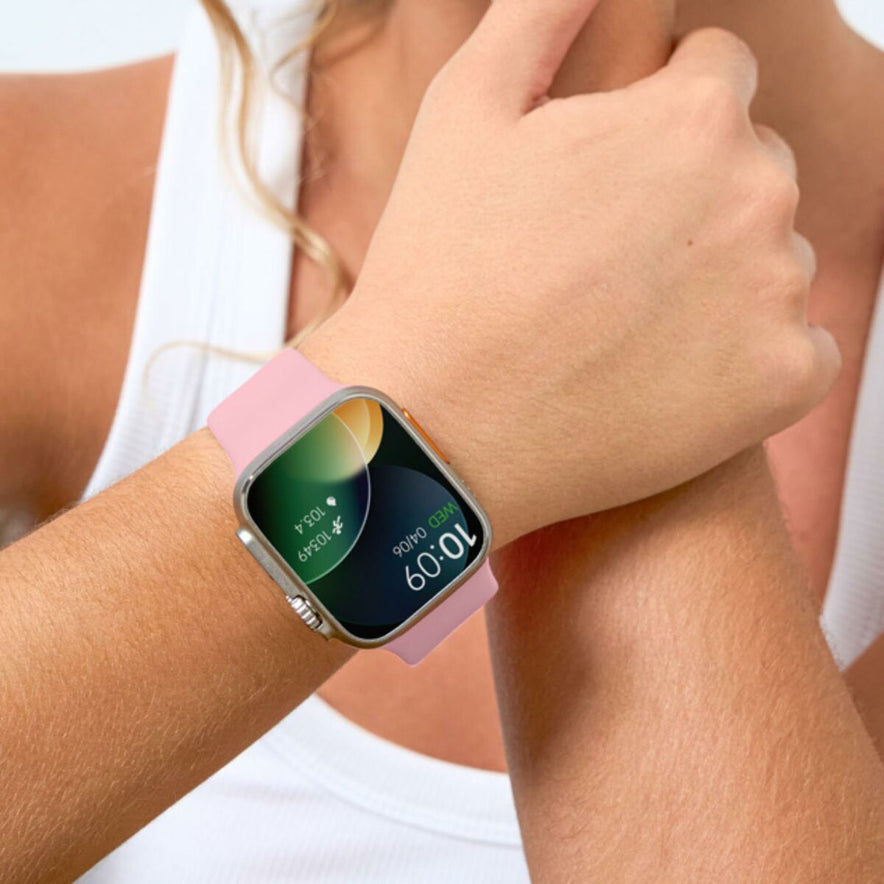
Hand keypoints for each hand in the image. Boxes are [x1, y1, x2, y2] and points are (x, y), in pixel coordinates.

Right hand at [301, 0, 839, 545]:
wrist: (436, 425)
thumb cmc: (440, 272)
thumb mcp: (466, 106)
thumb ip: (541, 11)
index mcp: (693, 116)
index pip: (720, 79)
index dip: (655, 123)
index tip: (608, 182)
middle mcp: (758, 194)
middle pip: (752, 171)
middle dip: (692, 198)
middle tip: (607, 262)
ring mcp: (776, 295)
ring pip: (772, 261)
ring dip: (718, 278)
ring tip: (625, 324)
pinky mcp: (782, 382)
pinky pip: (798, 349)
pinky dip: (748, 359)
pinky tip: (670, 374)